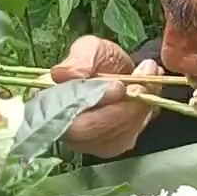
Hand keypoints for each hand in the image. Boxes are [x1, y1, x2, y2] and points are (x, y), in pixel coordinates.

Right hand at [51, 36, 161, 157]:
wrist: (120, 71)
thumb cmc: (99, 60)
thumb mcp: (89, 49)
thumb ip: (79, 60)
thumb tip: (63, 74)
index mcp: (49, 101)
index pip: (65, 114)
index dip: (94, 103)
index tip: (118, 86)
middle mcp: (64, 128)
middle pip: (92, 131)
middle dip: (121, 108)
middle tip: (140, 84)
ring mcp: (88, 142)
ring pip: (114, 136)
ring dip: (136, 110)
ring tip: (147, 82)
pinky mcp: (110, 146)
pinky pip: (128, 137)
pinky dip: (142, 117)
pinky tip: (146, 98)